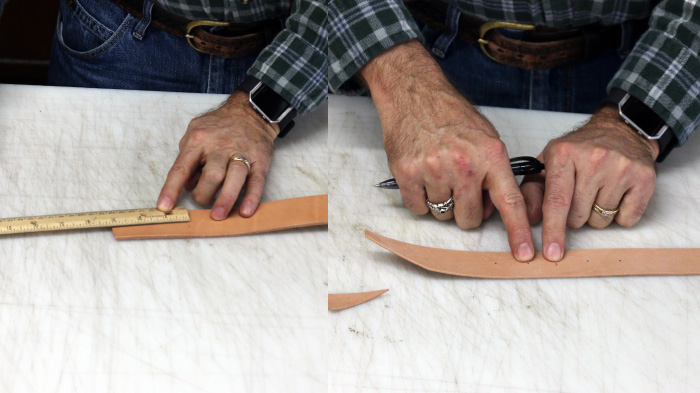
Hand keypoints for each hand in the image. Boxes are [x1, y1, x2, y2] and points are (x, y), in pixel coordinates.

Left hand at [157, 91, 278, 219]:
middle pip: (211, 175)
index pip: (182, 168)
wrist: (250, 111)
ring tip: (218, 216)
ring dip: (225, 199)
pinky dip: (251, 198)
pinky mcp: (260, 161)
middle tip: (203, 202)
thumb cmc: (220, 126)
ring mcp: (241, 154)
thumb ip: (189, 158)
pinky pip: (256, 182)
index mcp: (199, 141)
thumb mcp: (196, 133)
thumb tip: (185, 184)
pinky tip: (245, 211)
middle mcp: (220, 147)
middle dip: (204, 195)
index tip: (164, 206)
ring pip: (233, 178)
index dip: (171, 189)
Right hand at [360, 40, 534, 261]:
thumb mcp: (486, 138)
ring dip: (441, 202)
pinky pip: (418, 208)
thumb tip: (492, 209)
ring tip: (437, 173)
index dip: (518, 232)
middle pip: (469, 218)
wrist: (414, 95)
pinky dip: (420, 199)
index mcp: (490, 156)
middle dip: (465, 210)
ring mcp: (434, 170)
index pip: (510, 202)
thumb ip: (493, 174)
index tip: (524, 254)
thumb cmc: (451, 117)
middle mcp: (464, 165)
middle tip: (458, 188)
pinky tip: (422, 176)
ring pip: (442, 215)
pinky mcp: (408, 174)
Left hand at [520, 105, 658, 260]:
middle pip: (577, 217)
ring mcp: (620, 168)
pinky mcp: (644, 178)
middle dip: (574, 216)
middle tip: (580, 194)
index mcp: (564, 153)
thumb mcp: (549, 162)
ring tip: (599, 190)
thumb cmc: (580, 150)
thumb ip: (532, 189)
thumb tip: (529, 219)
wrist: (621, 130)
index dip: (552, 230)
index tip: (550, 253)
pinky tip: (618, 193)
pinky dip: (620, 214)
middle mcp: (593, 159)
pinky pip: (626, 219)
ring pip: (601, 221)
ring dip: (596, 215)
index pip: (556, 201)